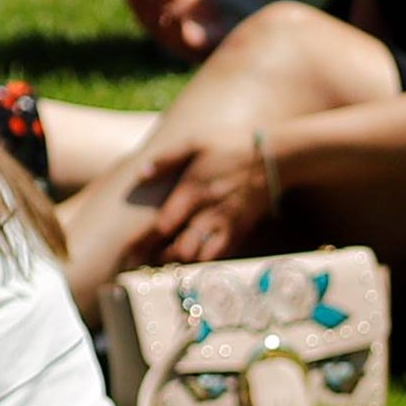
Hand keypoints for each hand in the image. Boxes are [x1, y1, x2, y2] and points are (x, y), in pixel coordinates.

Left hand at [149, 130, 278, 263]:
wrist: (276, 156)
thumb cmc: (232, 145)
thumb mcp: (196, 142)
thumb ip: (167, 159)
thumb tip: (141, 174)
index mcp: (192, 191)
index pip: (162, 226)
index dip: (143, 242)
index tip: (129, 251)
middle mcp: (208, 212)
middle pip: (180, 250)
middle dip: (162, 258)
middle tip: (148, 261)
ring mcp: (226, 224)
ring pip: (201, 257)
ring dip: (184, 263)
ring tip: (170, 262)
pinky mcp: (241, 230)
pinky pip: (221, 256)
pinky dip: (206, 261)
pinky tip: (195, 258)